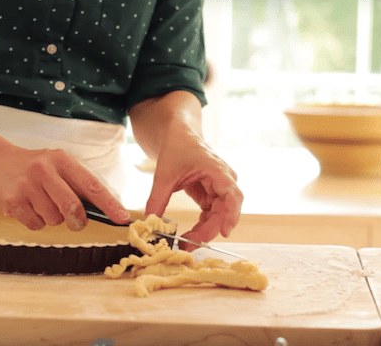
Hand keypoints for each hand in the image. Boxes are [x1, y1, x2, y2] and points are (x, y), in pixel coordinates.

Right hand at [0, 145, 130, 230]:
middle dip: (78, 220)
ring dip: (51, 218)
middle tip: (76, 221)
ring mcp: (26, 186)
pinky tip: (27, 207)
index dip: (109, 204)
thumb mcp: (55, 164)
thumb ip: (75, 183)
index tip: (122, 218)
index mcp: (61, 160)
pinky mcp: (12, 201)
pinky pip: (35, 225)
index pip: (91, 185)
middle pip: (72, 208)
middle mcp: (44, 170)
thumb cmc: (31, 166)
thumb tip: (102, 210)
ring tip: (40, 203)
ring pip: (54, 219)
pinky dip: (35, 222)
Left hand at [144, 128, 242, 251]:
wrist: (179, 135)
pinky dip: (202, 225)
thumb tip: (149, 223)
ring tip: (186, 244)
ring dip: (205, 231)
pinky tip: (189, 235)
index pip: (231, 194)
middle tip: (189, 245)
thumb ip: (157, 199)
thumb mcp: (163, 174)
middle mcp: (223, 179)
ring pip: (219, 215)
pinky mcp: (211, 194)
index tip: (224, 232)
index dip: (231, 214)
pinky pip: (211, 214)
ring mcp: (219, 188)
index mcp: (216, 170)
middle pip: (225, 210)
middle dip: (210, 230)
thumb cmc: (176, 148)